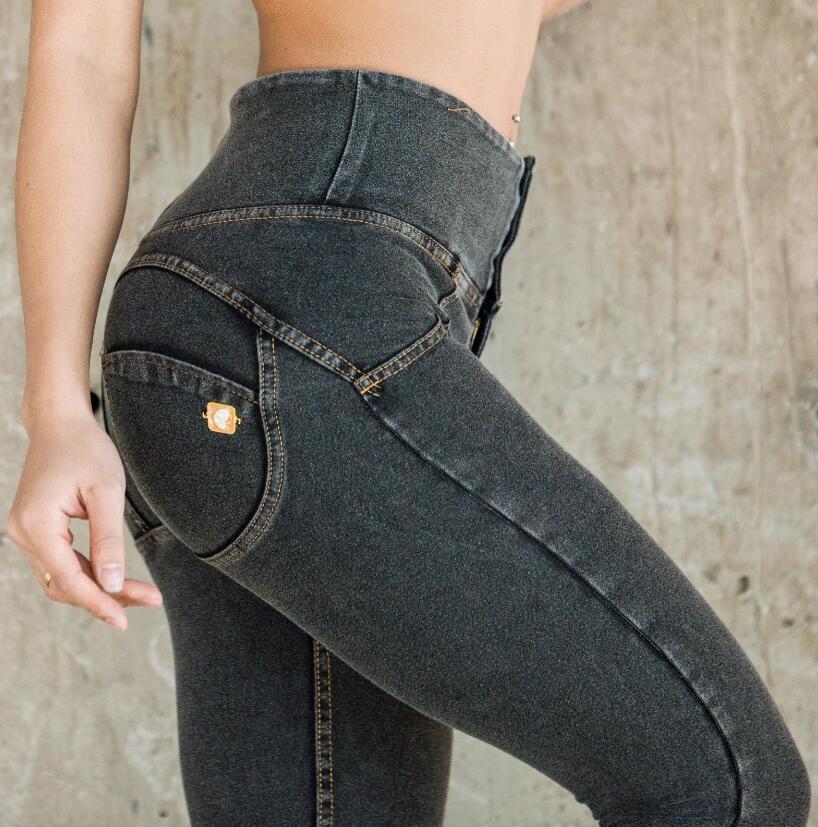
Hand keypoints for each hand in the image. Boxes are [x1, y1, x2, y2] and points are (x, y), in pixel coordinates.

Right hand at [5, 408, 162, 628]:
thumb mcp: (106, 493)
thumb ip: (108, 540)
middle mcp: (22, 534)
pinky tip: (117, 579)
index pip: (69, 580)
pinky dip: (88, 574)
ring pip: (62, 578)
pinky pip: (61, 564)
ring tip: (142, 594)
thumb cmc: (86, 450)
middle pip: (65, 584)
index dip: (99, 603)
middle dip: (106, 597)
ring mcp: (24, 534)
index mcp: (36, 525)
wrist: (61, 424)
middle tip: (150, 599)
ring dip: (98, 590)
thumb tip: (112, 584)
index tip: (125, 620)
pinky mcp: (35, 531)